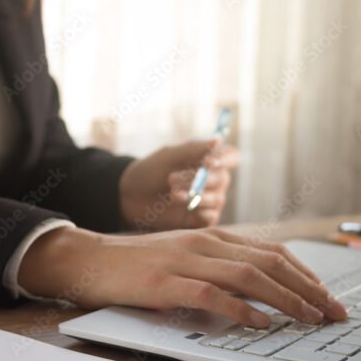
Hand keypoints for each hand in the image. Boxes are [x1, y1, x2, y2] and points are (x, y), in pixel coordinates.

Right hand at [19, 227, 346, 326]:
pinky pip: (212, 293)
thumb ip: (215, 267)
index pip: (271, 251)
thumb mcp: (183, 258)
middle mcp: (204, 243)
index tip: (327, 294)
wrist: (89, 258)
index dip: (304, 273)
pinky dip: (242, 309)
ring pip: (249, 275)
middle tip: (334, 311)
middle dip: (309, 287)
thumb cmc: (136, 263)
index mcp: (211, 237)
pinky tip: (261, 323)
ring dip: (286, 298)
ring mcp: (185, 260)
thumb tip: (253, 292)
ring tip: (310, 317)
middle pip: (269, 261)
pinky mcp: (165, 280)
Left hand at [118, 139, 239, 230]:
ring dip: (193, 195)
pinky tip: (186, 209)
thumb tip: (218, 140)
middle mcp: (213, 181)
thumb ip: (194, 149)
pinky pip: (210, 218)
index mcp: (208, 161)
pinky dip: (200, 213)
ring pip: (215, 199)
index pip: (231, 156)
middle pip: (222, 179)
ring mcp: (207, 201)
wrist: (129, 195)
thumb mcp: (169, 156)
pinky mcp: (199, 220)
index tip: (207, 162)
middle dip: (197, 179)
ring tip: (171, 194)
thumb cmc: (150, 171)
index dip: (224, 159)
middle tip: (171, 178)